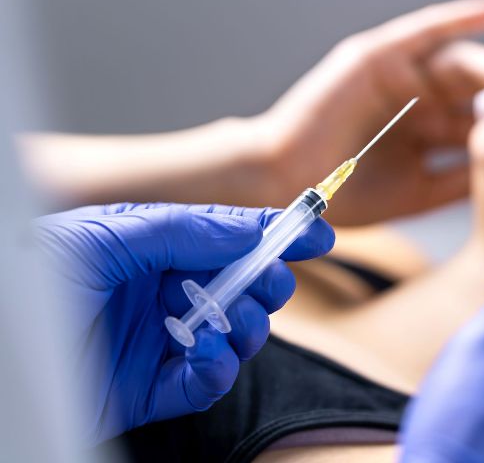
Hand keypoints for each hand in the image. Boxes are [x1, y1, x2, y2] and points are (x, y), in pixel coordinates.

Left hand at [34, 202, 333, 443]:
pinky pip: (205, 382)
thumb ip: (182, 230)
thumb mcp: (104, 237)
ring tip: (232, 324)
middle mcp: (158, 291)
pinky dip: (218, 371)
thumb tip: (248, 229)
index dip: (273, 233)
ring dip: (247, 329)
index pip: (224, 235)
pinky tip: (207, 359)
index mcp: (148, 246)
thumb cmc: (31, 279)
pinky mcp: (150, 389)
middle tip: (272, 285)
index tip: (316, 234)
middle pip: (239, 285)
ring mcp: (158, 340)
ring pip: (232, 334)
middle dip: (266, 283)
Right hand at [253, 0, 483, 224]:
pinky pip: (424, 31)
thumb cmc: (345, 196)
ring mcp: (399, 78)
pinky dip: (459, 18)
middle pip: (479, 90)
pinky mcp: (377, 56)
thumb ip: (461, 179)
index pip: (483, 122)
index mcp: (428, 134)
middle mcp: (419, 102)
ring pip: (461, 64)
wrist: (287, 189)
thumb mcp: (419, 193)